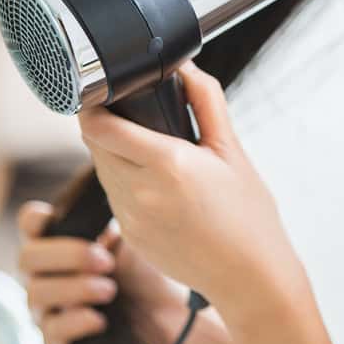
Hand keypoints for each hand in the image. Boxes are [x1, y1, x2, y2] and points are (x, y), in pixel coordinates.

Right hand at [16, 201, 243, 343]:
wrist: (170, 313)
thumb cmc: (147, 265)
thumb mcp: (135, 228)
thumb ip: (116, 202)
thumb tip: (120, 151)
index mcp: (60, 239)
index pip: (29, 223)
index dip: (35, 219)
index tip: (53, 217)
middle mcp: (46, 273)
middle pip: (27, 258)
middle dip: (65, 255)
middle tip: (105, 258)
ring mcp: (49, 307)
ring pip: (36, 295)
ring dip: (74, 288)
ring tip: (110, 287)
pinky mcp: (60, 339)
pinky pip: (50, 333)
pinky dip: (75, 322)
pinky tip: (100, 317)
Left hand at [78, 61, 308, 315]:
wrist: (250, 276)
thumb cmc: (248, 215)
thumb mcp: (233, 151)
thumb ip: (206, 103)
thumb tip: (186, 67)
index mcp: (168, 164)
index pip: (100, 127)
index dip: (93, 106)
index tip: (101, 94)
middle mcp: (141, 192)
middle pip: (95, 146)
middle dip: (106, 127)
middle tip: (131, 116)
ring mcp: (131, 218)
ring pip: (103, 172)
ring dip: (114, 155)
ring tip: (147, 150)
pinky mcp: (130, 236)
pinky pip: (114, 198)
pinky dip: (125, 183)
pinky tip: (156, 185)